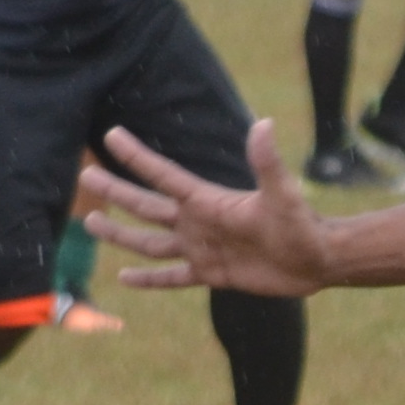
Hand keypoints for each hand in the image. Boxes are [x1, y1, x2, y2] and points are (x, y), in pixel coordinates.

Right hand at [91, 121, 336, 296]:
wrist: (317, 260)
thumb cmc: (302, 224)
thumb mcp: (282, 193)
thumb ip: (267, 162)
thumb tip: (264, 124)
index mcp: (208, 201)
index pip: (164, 175)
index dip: (137, 156)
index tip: (111, 134)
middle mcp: (198, 222)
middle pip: (146, 205)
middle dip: (116, 191)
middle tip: (86, 175)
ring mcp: (202, 249)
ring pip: (149, 242)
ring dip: (121, 234)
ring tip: (91, 223)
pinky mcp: (211, 274)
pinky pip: (172, 277)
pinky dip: (150, 279)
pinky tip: (124, 279)